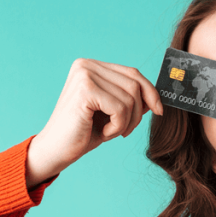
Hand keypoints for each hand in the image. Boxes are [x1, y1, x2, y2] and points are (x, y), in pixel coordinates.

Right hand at [28, 58, 163, 181]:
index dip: (150, 92)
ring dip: (127, 122)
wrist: (56, 151)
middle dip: (138, 112)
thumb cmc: (84, 133)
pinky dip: (118, 126)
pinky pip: (120, 109)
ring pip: (130, 98)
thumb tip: (156, 95)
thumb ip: (131, 99)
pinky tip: (104, 133)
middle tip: (125, 131)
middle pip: (135, 84)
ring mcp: (84, 75)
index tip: (159, 110)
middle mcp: (86, 65)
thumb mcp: (112, 112)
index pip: (133, 73)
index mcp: (91, 66)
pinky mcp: (85, 90)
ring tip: (111, 132)